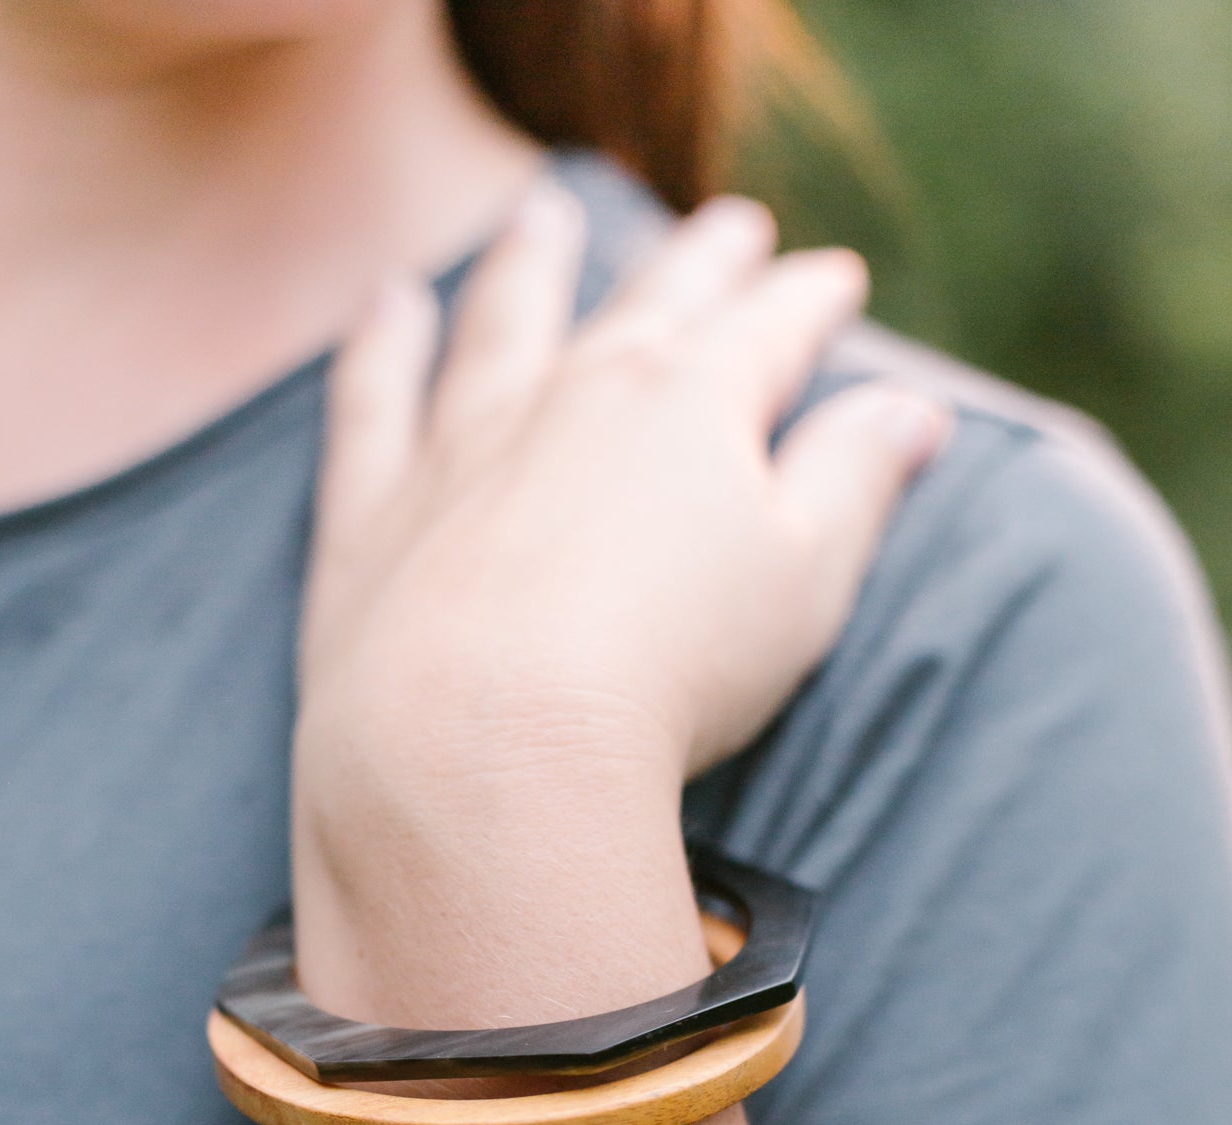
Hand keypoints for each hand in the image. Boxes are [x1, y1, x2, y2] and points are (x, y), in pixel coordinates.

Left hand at [298, 183, 947, 842]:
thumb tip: (912, 408)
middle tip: (730, 227)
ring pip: (503, 321)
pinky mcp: (375, 509)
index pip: (770, 330)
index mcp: (693, 403)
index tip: (836, 280)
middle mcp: (575, 392)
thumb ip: (855, 482)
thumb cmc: (670, 672)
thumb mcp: (804, 580)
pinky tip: (390, 306)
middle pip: (648, 304)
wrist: (487, 747)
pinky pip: (376, 398)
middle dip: (699, 264)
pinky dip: (383, 345)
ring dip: (533, 262)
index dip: (809, 303)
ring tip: (548, 214)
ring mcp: (465, 442)